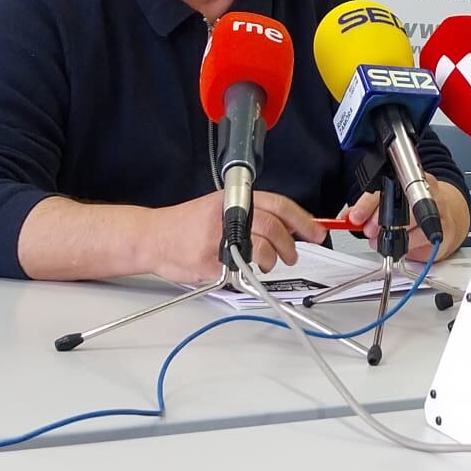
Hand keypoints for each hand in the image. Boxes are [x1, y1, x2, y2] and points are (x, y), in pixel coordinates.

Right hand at [144, 190, 323, 281]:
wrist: (154, 237)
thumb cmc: (187, 224)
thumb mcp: (220, 207)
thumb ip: (252, 214)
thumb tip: (289, 227)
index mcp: (233, 199)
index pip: (278, 205)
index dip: (302, 219)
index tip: (316, 231)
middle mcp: (228, 215)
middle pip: (274, 228)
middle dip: (289, 246)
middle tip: (290, 255)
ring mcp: (219, 238)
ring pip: (262, 249)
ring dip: (270, 260)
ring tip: (265, 263)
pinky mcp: (210, 261)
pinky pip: (239, 269)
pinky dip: (245, 272)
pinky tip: (240, 267)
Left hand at [346, 180, 468, 262]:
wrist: (448, 214)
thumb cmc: (415, 207)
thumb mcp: (390, 203)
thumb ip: (369, 209)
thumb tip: (348, 218)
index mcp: (408, 177)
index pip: (386, 187)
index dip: (367, 204)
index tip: (355, 217)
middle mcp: (425, 189)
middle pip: (401, 202)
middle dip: (380, 220)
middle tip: (369, 231)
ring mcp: (438, 207)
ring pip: (413, 221)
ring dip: (393, 235)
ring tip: (382, 241)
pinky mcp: (445, 226)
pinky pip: (425, 237)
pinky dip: (409, 245)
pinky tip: (402, 245)